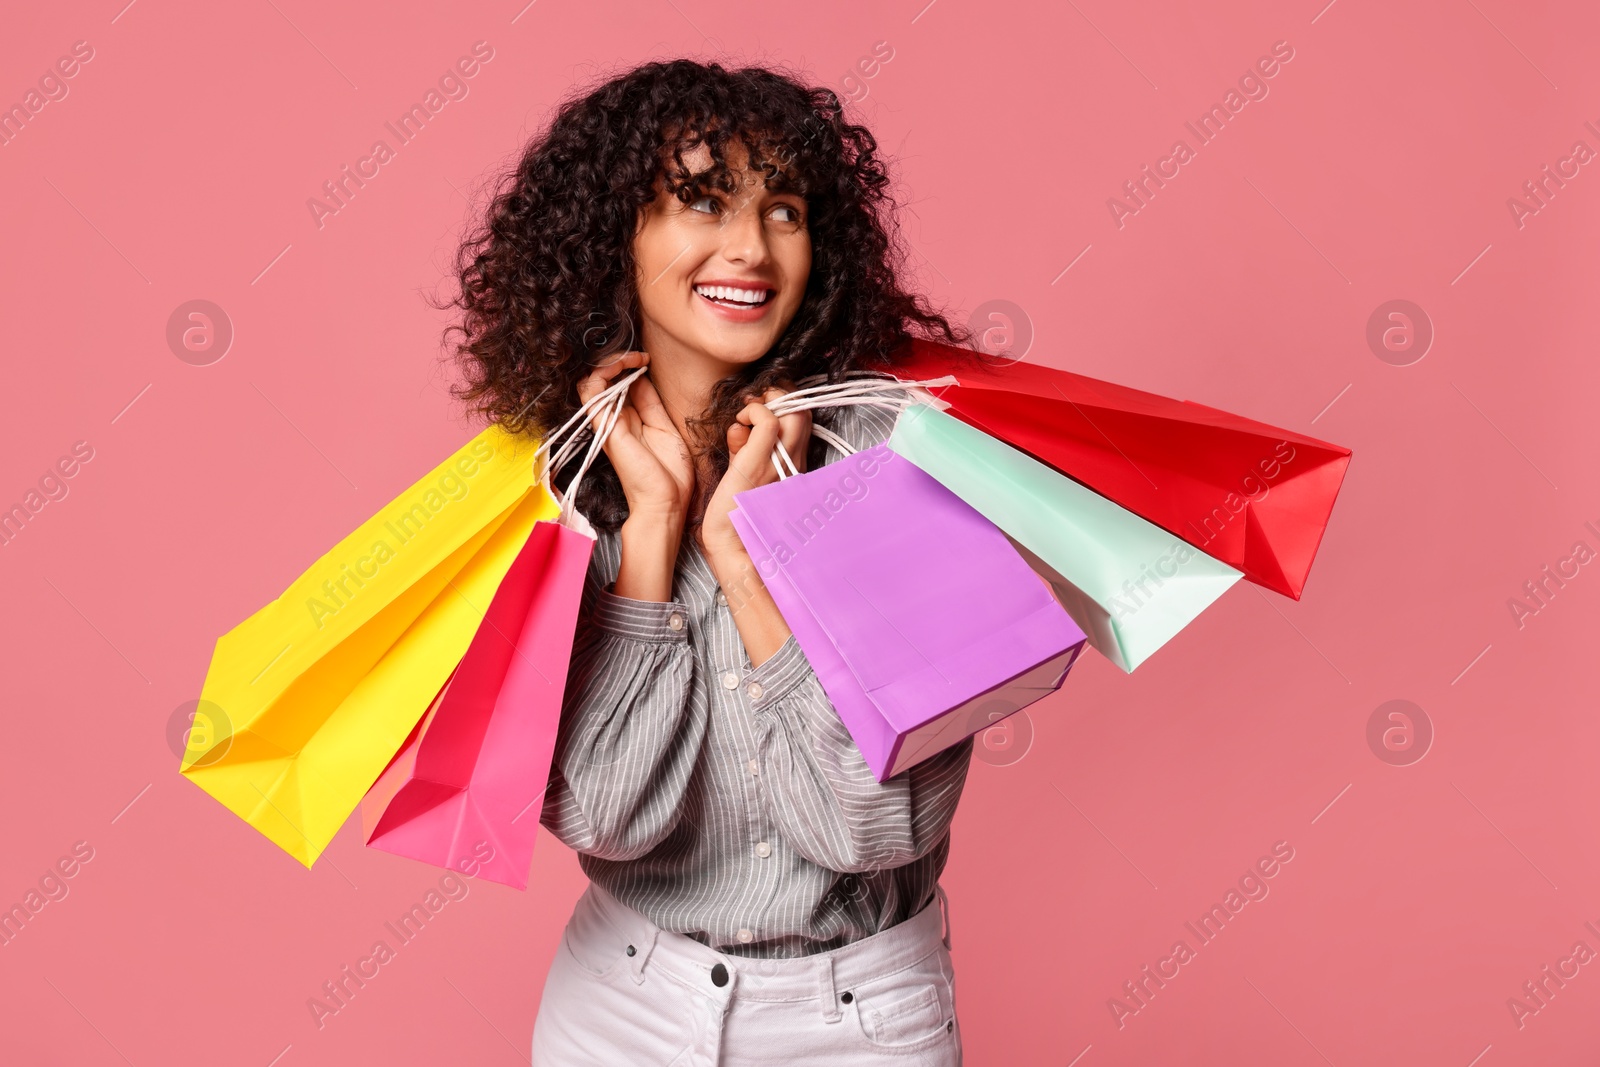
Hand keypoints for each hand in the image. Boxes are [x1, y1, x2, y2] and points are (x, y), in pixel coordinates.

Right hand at [575, 351, 693, 521]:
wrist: (665, 504)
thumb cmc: (669, 475)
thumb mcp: (665, 428)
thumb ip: (650, 403)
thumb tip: (640, 377)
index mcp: (628, 420)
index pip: (617, 383)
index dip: (629, 364)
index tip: (646, 359)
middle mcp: (614, 420)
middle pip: (602, 379)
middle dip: (619, 359)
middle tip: (640, 356)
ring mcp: (607, 423)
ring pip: (591, 381)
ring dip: (610, 362)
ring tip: (630, 358)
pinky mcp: (605, 427)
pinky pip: (590, 393)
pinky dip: (602, 373)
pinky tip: (622, 367)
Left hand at [698, 385, 812, 559]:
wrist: (731, 542)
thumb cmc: (735, 510)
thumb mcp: (744, 471)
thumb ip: (744, 447)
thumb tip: (738, 426)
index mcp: (794, 464)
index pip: (802, 421)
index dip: (783, 405)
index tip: (757, 408)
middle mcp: (794, 461)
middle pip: (803, 410)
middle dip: (779, 395)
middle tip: (754, 402)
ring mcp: (780, 461)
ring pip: (793, 410)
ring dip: (768, 399)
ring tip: (748, 410)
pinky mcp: (760, 461)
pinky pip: (767, 419)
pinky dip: (753, 411)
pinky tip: (739, 422)